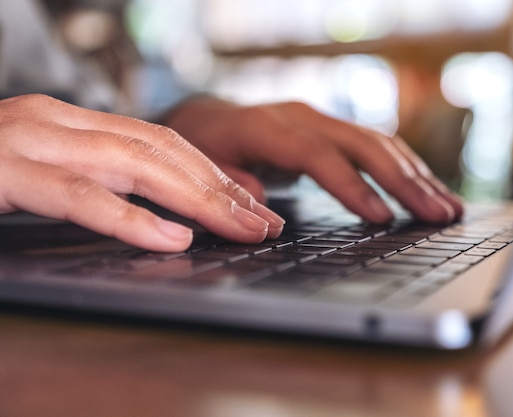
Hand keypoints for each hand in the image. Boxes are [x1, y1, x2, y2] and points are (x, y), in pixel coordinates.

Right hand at [0, 94, 284, 251]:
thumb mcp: (49, 174)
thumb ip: (100, 182)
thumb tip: (165, 214)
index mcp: (72, 123)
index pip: (162, 143)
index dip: (212, 174)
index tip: (251, 205)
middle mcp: (57, 122)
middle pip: (161, 151)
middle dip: (219, 188)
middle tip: (262, 223)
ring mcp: (29, 142)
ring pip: (133, 164)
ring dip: (195, 199)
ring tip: (239, 229)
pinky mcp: (3, 172)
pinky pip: (79, 195)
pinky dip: (131, 218)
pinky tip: (173, 238)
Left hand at [163, 98, 463, 223]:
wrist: (212, 118)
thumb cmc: (209, 147)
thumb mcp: (206, 167)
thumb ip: (233, 189)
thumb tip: (265, 217)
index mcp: (269, 128)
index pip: (319, 156)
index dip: (352, 186)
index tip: (382, 218)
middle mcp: (304, 118)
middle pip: (363, 146)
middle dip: (404, 182)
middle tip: (438, 215)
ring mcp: (323, 121)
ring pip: (379, 143)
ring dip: (417, 176)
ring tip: (448, 208)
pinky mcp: (335, 129)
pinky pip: (378, 145)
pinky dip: (407, 169)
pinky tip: (428, 189)